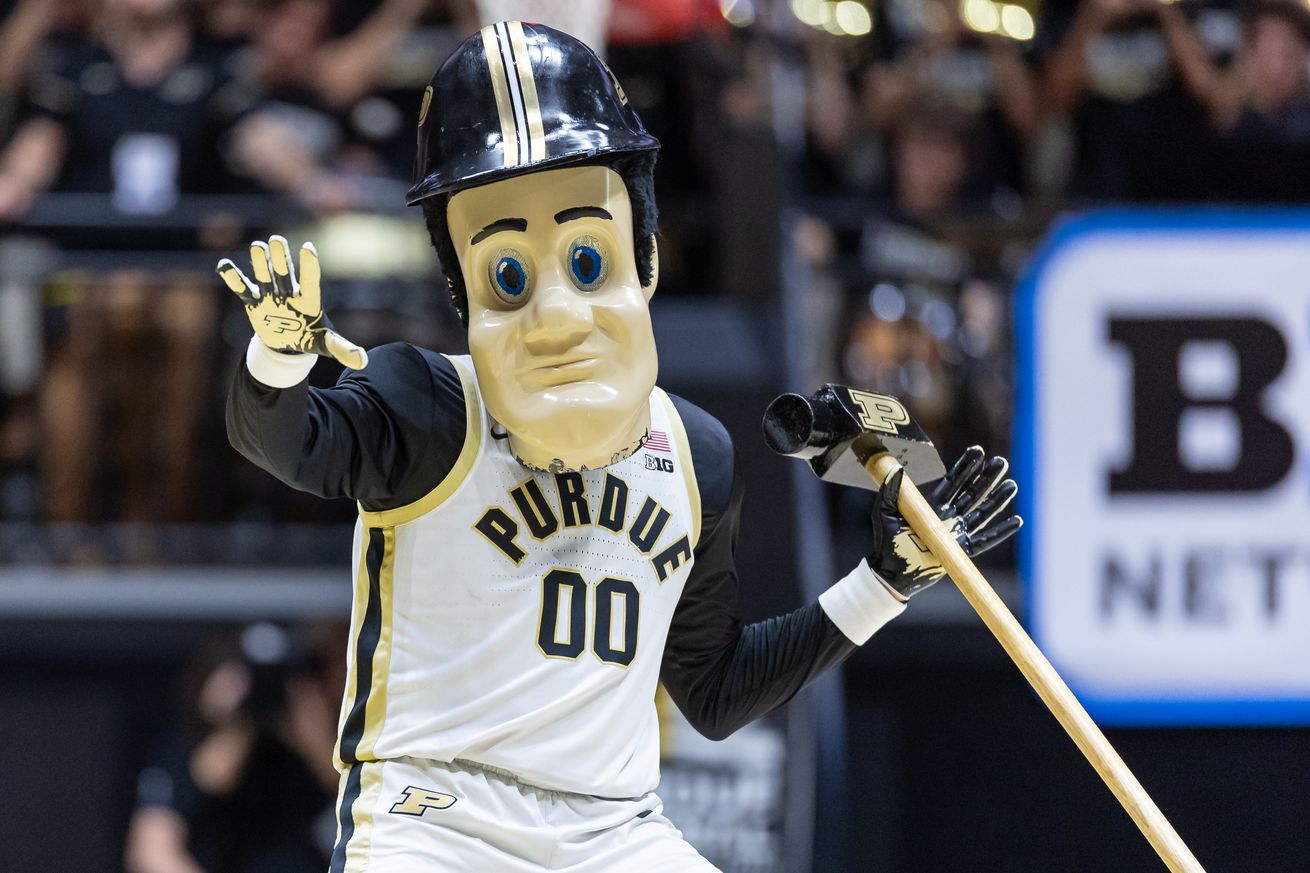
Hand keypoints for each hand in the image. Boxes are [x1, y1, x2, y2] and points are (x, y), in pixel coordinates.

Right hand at [217, 235, 367, 369]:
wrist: (288, 343)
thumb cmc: (310, 337)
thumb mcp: (327, 344)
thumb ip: (343, 348)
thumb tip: (363, 360)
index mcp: (309, 300)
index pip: (311, 281)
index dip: (310, 266)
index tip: (309, 248)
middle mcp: (289, 293)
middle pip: (285, 272)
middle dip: (281, 258)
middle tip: (276, 240)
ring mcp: (270, 295)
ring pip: (264, 276)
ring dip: (261, 262)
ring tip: (257, 246)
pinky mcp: (254, 303)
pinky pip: (243, 289)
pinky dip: (233, 279)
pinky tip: (224, 266)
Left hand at [868, 446, 1022, 598]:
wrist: (891, 571)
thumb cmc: (887, 540)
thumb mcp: (885, 511)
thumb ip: (891, 490)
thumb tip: (896, 468)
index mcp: (932, 505)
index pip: (953, 482)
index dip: (966, 467)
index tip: (978, 451)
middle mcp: (947, 517)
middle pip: (972, 493)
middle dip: (986, 478)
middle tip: (1001, 462)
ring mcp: (956, 533)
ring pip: (982, 513)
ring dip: (997, 500)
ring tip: (1011, 485)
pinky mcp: (961, 551)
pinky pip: (985, 541)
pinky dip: (1000, 532)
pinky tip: (1016, 521)